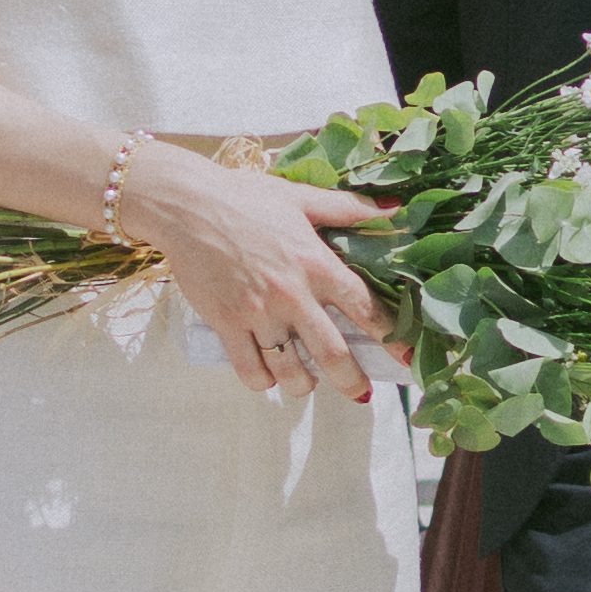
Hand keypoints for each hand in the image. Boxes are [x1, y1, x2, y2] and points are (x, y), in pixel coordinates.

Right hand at [126, 148, 383, 402]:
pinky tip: (267, 378)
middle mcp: (292, 293)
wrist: (186, 205)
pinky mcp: (225, 323)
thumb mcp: (300, 198)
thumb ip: (348, 208)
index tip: (405, 355)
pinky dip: (262, 381)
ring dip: (303, 385)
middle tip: (361, 394)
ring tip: (307, 385)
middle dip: (352, 381)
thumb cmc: (244, 197)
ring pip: (290, 369)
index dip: (391, 335)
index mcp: (316, 262)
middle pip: (332, 352)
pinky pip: (248, 368)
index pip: (364, 307)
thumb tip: (396, 208)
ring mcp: (257, 312)